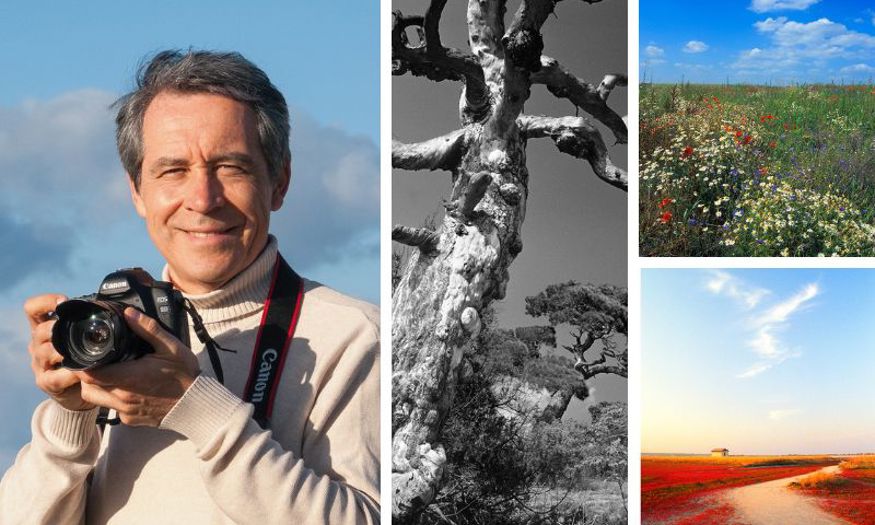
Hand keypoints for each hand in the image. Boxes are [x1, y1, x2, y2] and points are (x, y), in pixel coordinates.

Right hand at [25, 293, 95, 411]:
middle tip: (75, 329)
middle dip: (57, 328)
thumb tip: (124, 310)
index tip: (63, 302)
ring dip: (64, 351)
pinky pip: (55, 377)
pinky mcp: (46, 382)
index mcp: (45, 328)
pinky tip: (83, 373)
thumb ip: (93, 325)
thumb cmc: (84, 359)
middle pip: (40, 330)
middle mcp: (38, 344)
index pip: (33, 309)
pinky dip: (70, 374)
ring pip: (45, 352)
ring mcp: (40, 364)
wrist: (79, 391)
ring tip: (81, 352)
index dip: (44, 302)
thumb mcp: (85, 338)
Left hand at [76, 308, 200, 426]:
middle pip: (86, 387)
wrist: (197, 404)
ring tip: (109, 374)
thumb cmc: (185, 376)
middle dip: (87, 375)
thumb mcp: (171, 347)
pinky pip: (112, 409)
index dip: (82, 364)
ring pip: (96, 400)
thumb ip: (148, 329)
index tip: (85, 354)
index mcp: (129, 377)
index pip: (89, 374)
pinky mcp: (131, 420)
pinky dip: (112, 399)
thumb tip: (129, 313)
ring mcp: (126, 411)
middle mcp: (123, 397)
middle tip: (96, 362)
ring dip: (96, 387)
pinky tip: (126, 388)